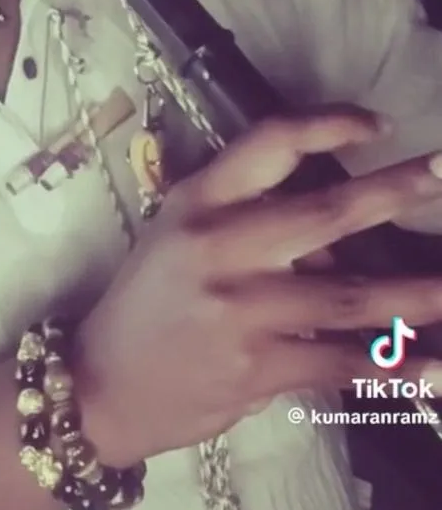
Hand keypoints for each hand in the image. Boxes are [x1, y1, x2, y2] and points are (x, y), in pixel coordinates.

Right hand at [75, 107, 441, 466]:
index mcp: (200, 200)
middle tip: (441, 173)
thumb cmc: (149, 302)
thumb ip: (248, 221)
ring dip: (416, 293)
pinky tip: (432, 367)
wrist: (102, 385)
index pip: (270, 142)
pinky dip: (392, 367)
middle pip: (326, 212)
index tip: (378, 124)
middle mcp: (220, 245)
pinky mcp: (255, 367)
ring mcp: (240, 308)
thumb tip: (341, 239)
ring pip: (349, 294)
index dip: (329, 124)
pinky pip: (339, 363)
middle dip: (396, 191)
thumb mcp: (179, 236)